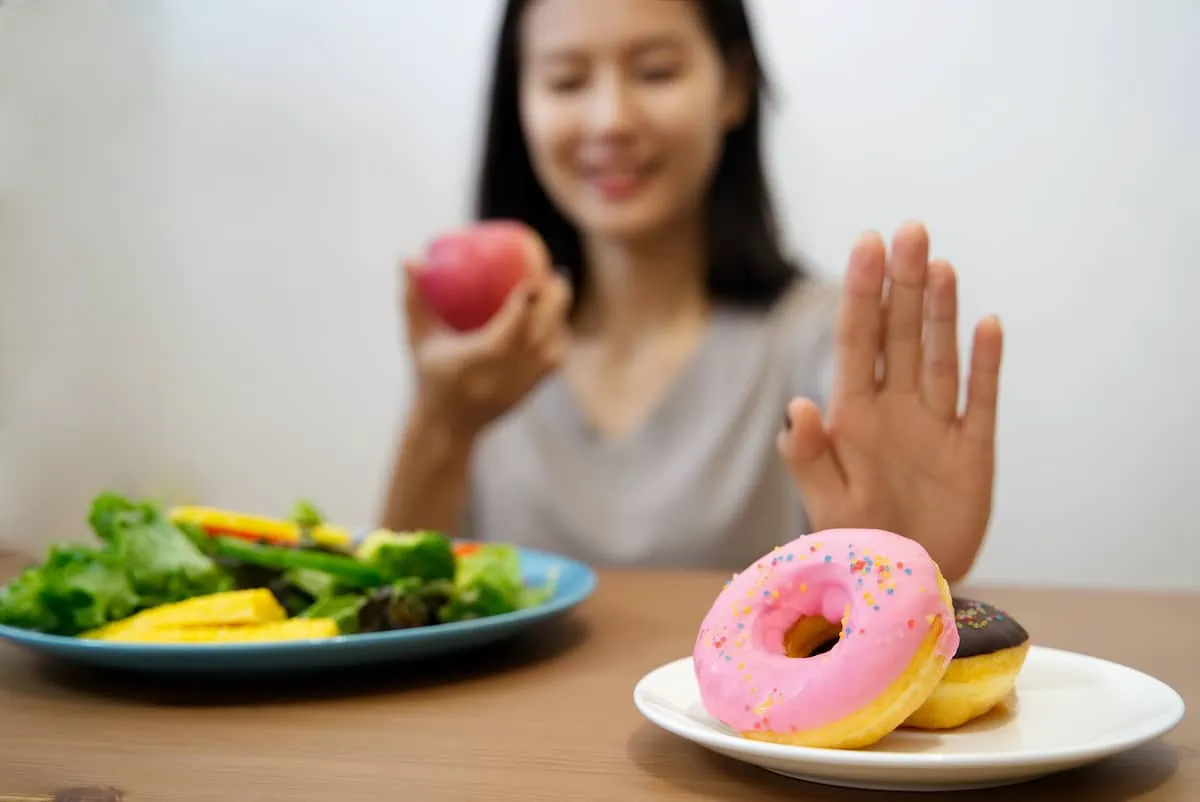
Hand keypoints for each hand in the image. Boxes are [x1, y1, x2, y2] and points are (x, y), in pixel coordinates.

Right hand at [401, 259, 571, 439]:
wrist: (448, 427)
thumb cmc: (430, 375)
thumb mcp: (417, 338)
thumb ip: (413, 299)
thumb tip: (409, 258)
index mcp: (477, 360)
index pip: (514, 326)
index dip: (530, 299)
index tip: (534, 275)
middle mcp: (504, 374)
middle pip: (542, 331)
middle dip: (555, 301)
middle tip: (553, 274)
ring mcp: (522, 385)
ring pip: (555, 345)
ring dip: (560, 317)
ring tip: (558, 290)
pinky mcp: (532, 391)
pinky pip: (556, 359)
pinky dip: (560, 336)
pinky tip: (557, 318)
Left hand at [777, 221, 1002, 580]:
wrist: (900, 589)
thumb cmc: (854, 547)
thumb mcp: (826, 504)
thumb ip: (809, 456)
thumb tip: (796, 405)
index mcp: (854, 416)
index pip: (857, 340)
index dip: (862, 291)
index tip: (868, 243)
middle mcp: (894, 410)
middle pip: (900, 335)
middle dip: (903, 284)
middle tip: (910, 231)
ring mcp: (934, 427)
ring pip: (938, 356)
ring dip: (940, 312)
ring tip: (939, 264)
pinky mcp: (971, 452)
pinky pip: (980, 400)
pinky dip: (984, 364)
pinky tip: (986, 324)